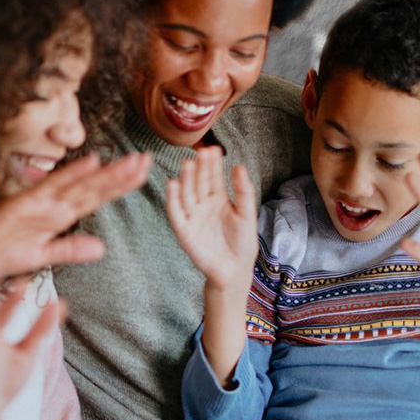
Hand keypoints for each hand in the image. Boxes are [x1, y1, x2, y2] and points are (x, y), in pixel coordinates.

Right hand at [0, 152, 150, 275]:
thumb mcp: (41, 256)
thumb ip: (69, 251)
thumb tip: (101, 249)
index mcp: (59, 218)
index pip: (95, 199)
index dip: (119, 187)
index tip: (144, 175)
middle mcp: (54, 206)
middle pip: (95, 189)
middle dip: (122, 175)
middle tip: (149, 159)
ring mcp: (40, 203)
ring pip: (81, 185)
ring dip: (107, 173)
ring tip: (133, 160)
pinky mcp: (24, 204)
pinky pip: (52, 187)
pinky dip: (72, 174)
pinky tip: (91, 161)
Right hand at [165, 146, 257, 291]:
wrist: (234, 270)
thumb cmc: (242, 243)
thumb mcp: (247, 214)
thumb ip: (243, 192)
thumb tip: (239, 166)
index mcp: (218, 199)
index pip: (213, 177)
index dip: (213, 164)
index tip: (213, 149)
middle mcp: (203, 205)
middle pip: (199, 182)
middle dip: (200, 168)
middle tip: (201, 152)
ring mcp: (192, 216)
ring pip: (187, 194)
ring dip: (186, 179)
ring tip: (189, 164)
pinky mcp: (184, 230)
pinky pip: (176, 212)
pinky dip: (173, 199)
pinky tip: (173, 184)